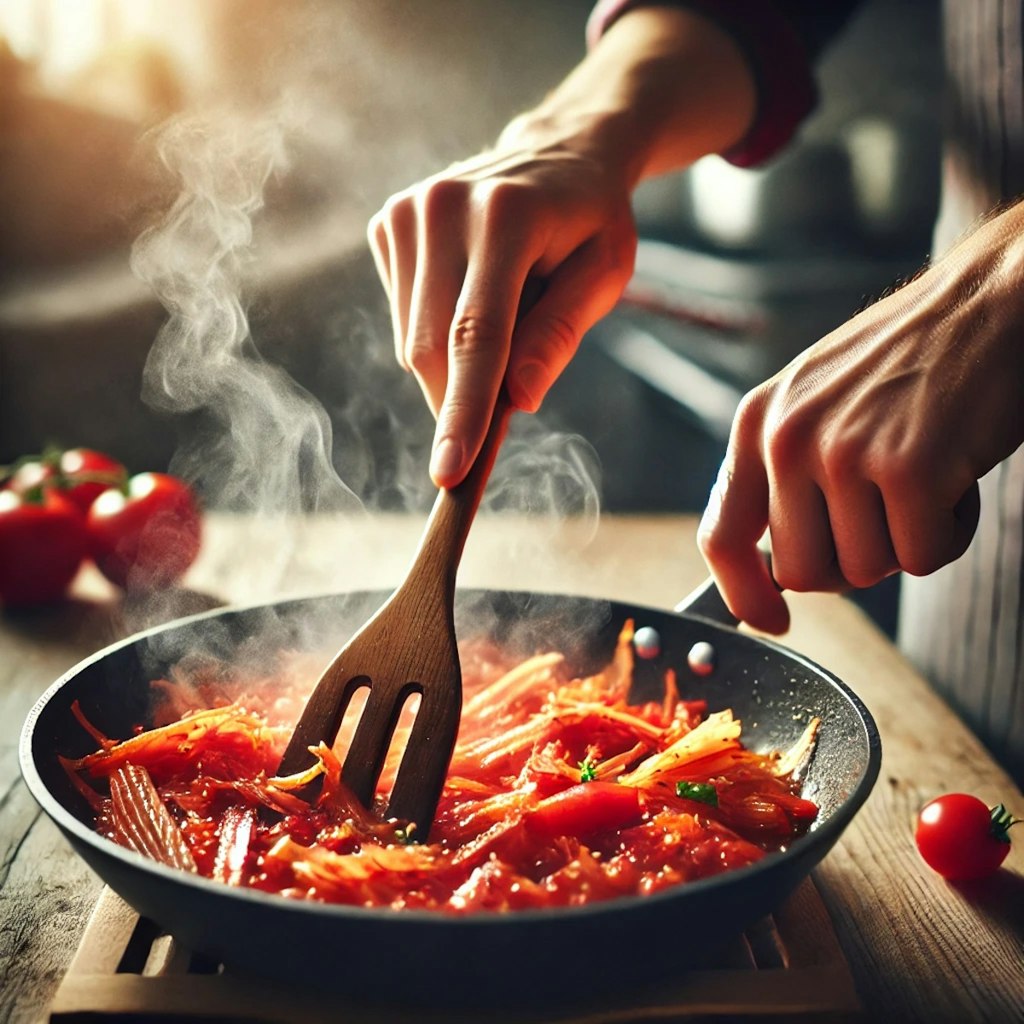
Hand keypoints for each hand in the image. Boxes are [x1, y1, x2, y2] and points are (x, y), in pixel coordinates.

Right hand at [367, 7, 756, 487]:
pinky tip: (471, 298)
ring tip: (503, 323)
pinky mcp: (386, 223)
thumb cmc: (592, 221)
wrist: (561, 150)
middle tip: (494, 423)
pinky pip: (402, 317)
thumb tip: (518, 400)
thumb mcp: (604, 275)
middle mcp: (443, 206)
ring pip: (411, 341)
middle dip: (458, 403)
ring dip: (451, 369)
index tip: (449, 473)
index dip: (462, 411)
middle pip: (432, 348)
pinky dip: (435, 336)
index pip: (476, 337)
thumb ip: (559, 335)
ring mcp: (407, 211)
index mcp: (506, 217)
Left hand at [698, 204, 1023, 632]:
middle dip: (850, 560)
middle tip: (887, 510)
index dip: (741, 593)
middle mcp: (787, 439)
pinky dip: (948, 534)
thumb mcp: (814, 402)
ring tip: (925, 473)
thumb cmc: (907, 361)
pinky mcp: (909, 469)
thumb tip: (776, 574)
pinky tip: (956, 477)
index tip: (770, 621)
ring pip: (864, 570)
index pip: (722, 535)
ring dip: (904, 541)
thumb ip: (783, 475)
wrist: (991, 300)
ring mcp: (844, 453)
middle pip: (800, 573)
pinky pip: (920, 559)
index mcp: (757, 423)